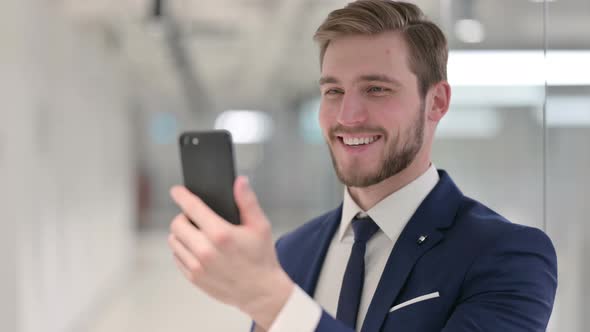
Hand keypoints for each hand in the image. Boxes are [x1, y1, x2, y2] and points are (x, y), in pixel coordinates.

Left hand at [168, 176, 293, 329]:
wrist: (261, 292)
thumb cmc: (261, 257)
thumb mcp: (260, 226)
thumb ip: (247, 201)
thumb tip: (240, 181)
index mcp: (221, 234)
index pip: (192, 207)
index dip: (181, 195)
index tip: (176, 191)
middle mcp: (205, 250)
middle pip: (177, 224)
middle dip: (183, 216)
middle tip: (194, 217)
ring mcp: (197, 266)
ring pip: (174, 241)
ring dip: (181, 234)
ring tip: (195, 233)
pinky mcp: (194, 278)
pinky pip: (177, 258)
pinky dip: (183, 250)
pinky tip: (196, 249)